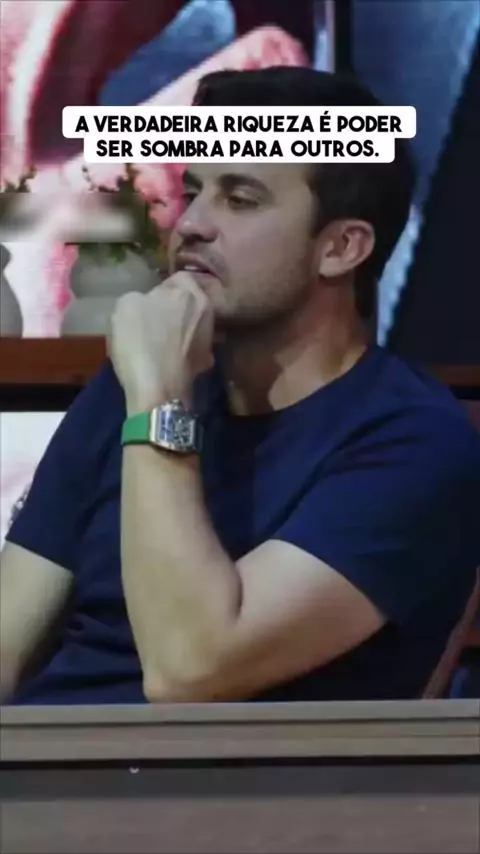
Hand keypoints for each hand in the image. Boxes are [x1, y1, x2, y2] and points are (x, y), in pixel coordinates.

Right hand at [108, 271, 214, 412]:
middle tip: (154, 320)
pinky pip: (193, 351)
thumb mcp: (125, 304)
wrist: (156, 387)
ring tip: (160, 343)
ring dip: (180, 331)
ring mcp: (210, 339)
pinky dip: (183, 354)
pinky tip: (167, 361)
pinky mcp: (206, 364)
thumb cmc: (139, 339)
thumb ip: (141, 297)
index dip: (162, 288)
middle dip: (175, 309)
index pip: (179, 278)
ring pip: (193, 327)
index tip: (148, 301)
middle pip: (190, 302)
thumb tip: (149, 303)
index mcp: (189, 292)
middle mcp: (206, 312)